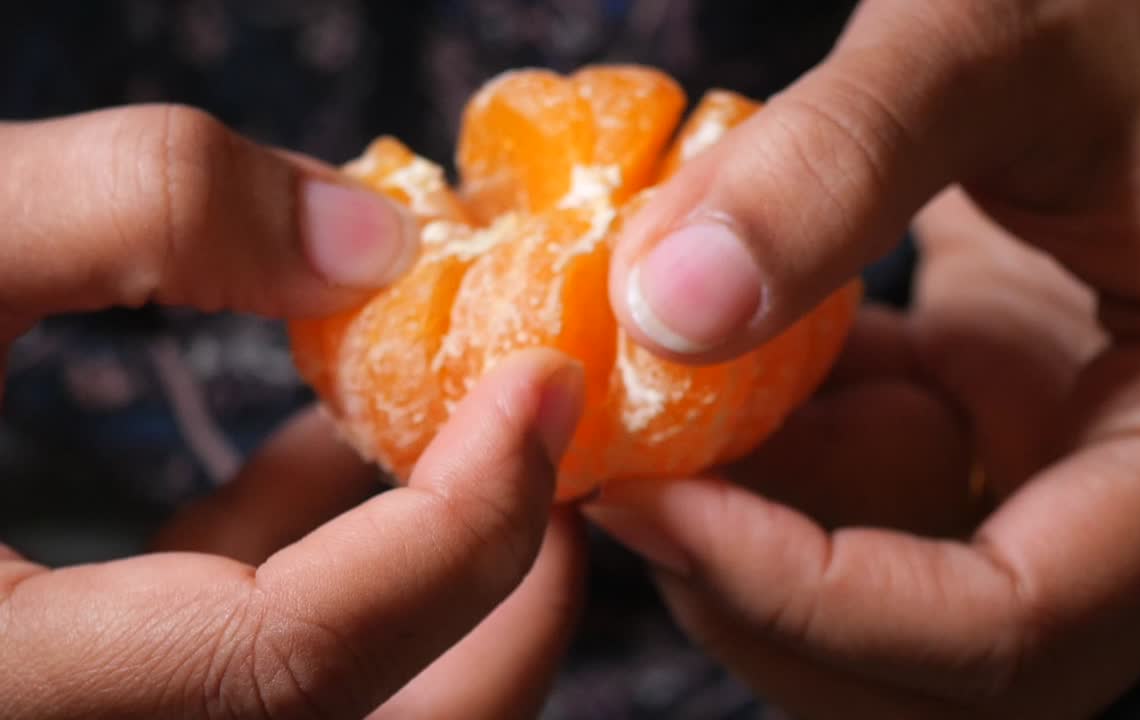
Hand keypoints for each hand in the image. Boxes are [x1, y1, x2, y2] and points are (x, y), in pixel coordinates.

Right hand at [0, 106, 585, 718]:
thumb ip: (139, 207)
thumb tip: (369, 233)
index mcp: (19, 688)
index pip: (299, 656)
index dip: (462, 522)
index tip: (545, 381)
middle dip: (501, 604)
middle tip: (554, 460)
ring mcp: (94, 713)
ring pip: (320, 713)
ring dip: (416, 585)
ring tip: (454, 432)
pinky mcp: (84, 681)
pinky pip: (238, 667)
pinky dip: (303, 571)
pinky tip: (315, 450)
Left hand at [594, 1, 1139, 716]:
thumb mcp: (999, 34)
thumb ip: (839, 162)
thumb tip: (664, 311)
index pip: (1013, 626)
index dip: (811, 595)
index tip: (652, 502)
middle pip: (948, 662)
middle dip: (773, 595)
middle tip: (634, 485)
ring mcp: (1085, 459)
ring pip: (896, 589)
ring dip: (762, 518)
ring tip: (662, 395)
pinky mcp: (1009, 413)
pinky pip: (879, 491)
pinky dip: (784, 452)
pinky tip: (724, 356)